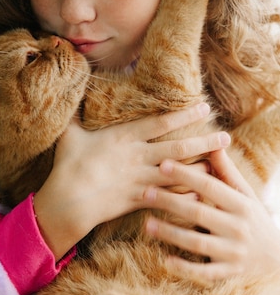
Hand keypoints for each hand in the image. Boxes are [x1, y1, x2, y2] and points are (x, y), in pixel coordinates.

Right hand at [33, 102, 229, 260]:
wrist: (68, 200)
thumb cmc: (68, 165)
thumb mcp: (70, 134)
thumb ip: (76, 115)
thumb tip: (71, 93)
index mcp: (125, 137)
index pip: (161, 123)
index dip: (184, 114)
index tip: (203, 107)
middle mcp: (138, 157)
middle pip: (178, 147)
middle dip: (203, 141)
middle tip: (225, 136)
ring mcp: (141, 179)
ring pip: (179, 172)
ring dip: (200, 168)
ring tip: (219, 164)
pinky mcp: (140, 199)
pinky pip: (169, 197)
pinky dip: (185, 194)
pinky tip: (200, 192)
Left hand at [143, 148, 279, 281]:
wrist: (278, 258)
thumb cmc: (252, 218)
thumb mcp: (245, 194)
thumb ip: (226, 171)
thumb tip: (214, 142)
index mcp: (241, 205)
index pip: (210, 187)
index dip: (186, 174)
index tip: (162, 164)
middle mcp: (238, 228)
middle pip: (199, 213)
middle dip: (170, 202)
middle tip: (145, 192)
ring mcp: (233, 253)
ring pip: (197, 244)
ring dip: (170, 234)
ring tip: (147, 224)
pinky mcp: (228, 273)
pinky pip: (204, 272)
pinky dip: (185, 268)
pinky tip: (165, 259)